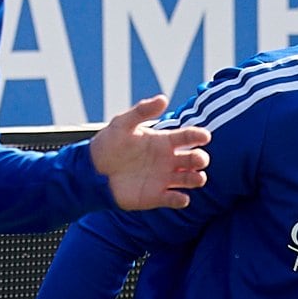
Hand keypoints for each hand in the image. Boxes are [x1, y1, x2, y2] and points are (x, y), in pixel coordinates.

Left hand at [90, 95, 209, 211]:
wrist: (92, 171)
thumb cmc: (108, 145)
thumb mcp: (122, 124)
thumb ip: (142, 111)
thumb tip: (163, 98)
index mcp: (163, 141)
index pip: (188, 136)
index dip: (199, 135)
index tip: (205, 136)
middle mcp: (168, 160)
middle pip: (194, 159)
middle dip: (200, 159)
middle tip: (198, 159)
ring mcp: (164, 179)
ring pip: (190, 179)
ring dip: (196, 179)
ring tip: (196, 178)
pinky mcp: (156, 196)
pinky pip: (175, 200)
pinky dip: (181, 199)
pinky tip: (180, 197)